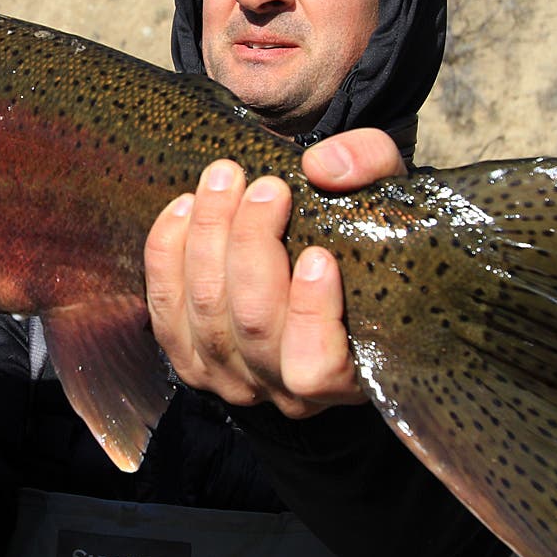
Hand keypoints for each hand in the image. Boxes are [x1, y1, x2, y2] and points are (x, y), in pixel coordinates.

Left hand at [144, 128, 404, 417]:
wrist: (329, 262)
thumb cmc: (366, 240)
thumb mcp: (392, 197)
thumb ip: (373, 168)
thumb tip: (322, 168)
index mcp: (349, 373)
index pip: (317, 366)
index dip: (311, 313)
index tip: (317, 255)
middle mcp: (286, 389)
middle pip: (253, 324)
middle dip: (251, 246)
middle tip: (265, 188)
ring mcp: (231, 377)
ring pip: (205, 311)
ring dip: (208, 237)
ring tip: (223, 180)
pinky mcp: (188, 357)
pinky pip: (164, 308)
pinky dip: (167, 254)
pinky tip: (184, 207)